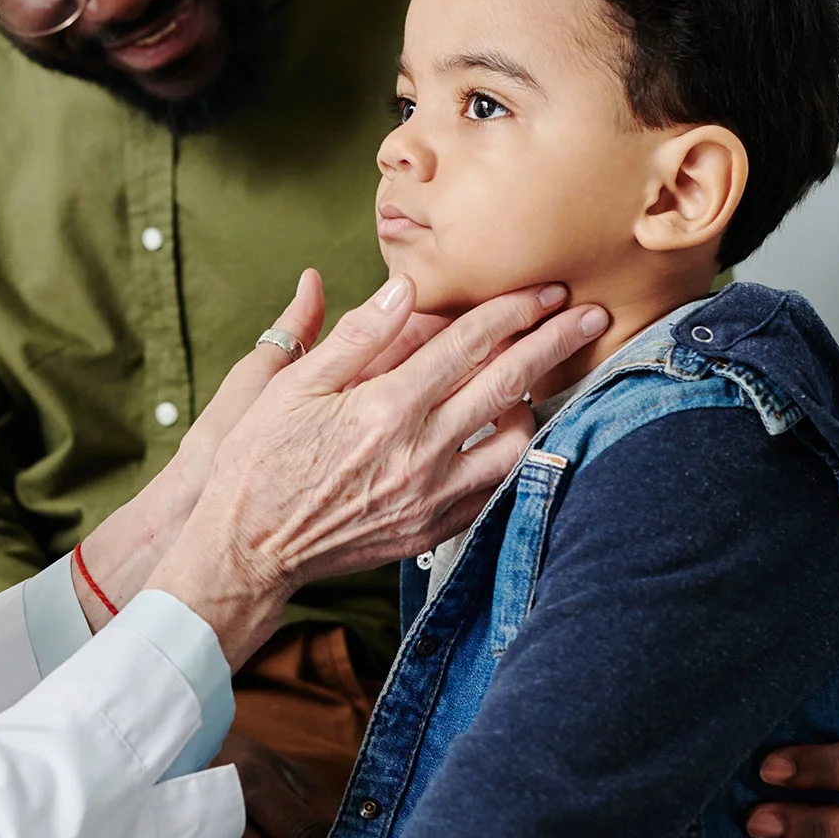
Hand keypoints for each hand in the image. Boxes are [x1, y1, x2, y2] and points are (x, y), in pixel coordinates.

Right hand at [149, 275, 609, 663]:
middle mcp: (419, 452)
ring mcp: (430, 496)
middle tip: (591, 315)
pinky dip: (507, 459)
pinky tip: (504, 440)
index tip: (546, 289)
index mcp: (386, 407)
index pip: (468, 344)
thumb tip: (405, 291)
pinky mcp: (430, 529)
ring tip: (534, 385)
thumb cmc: (259, 460)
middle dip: (555, 343)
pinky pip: (492, 490)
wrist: (247, 547)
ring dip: (534, 406)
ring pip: (514, 444)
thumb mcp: (291, 386)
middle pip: (509, 385)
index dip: (512, 310)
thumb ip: (356, 338)